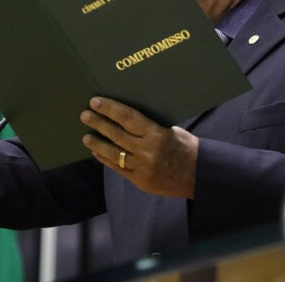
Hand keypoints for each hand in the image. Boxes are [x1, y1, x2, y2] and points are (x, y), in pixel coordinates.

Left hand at [80, 96, 198, 198]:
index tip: (95, 102)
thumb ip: (149, 127)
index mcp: (156, 134)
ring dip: (97, 144)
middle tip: (85, 115)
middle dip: (99, 124)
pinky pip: (118, 169)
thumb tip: (127, 117)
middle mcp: (146, 151)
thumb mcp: (172, 130)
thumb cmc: (187, 148)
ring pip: (113, 153)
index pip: (127, 117)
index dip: (109, 109)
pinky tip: (98, 153)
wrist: (199, 176)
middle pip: (116, 134)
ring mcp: (142, 167)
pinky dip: (106, 159)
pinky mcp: (140, 181)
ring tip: (86, 137)